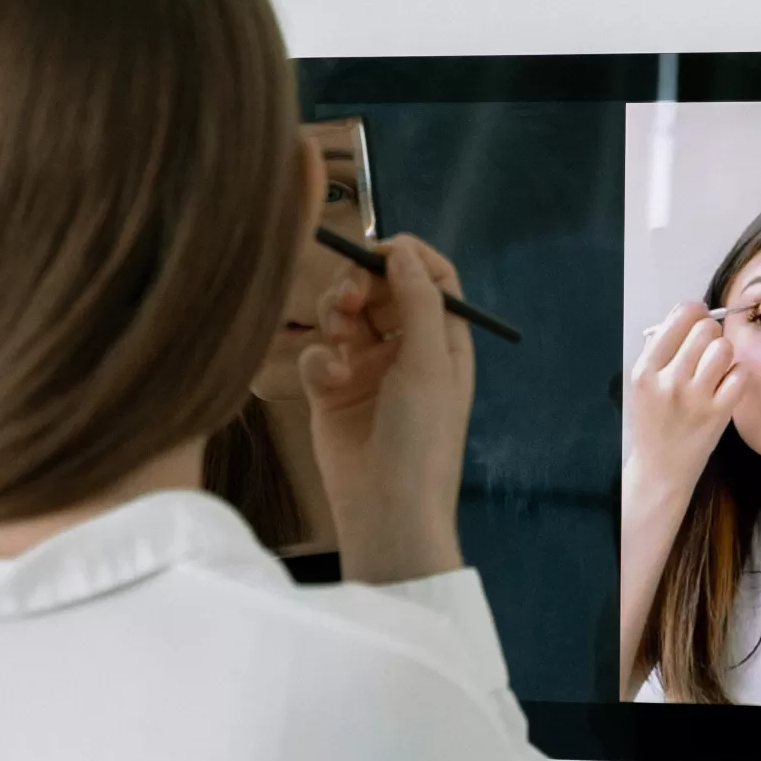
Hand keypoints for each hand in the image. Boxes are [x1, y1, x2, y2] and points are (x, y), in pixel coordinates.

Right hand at [300, 235, 474, 583]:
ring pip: (344, 314)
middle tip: (347, 296)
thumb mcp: (429, 365)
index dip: (407, 257)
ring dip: (335, 312)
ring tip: (336, 333)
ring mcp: (366, 369)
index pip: (432, 278)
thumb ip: (418, 302)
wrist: (386, 510)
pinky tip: (328, 381)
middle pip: (381, 289)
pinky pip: (318, 352)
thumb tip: (403, 250)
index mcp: (442, 341)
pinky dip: (318, 358)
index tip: (379, 251)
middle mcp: (406, 349)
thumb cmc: (421, 439)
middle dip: (361, 283)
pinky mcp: (331, 391)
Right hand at [615, 303, 742, 687]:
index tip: (698, 321)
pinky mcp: (719, 413)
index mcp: (645, 370)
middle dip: (711, 335)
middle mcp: (668, 381)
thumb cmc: (654, 425)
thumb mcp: (644, 384)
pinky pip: (740, 375)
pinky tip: (727, 388)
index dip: (695, 314)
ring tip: (716, 371)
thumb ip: (663, 348)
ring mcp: (695, 398)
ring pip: (725, 349)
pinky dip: (738, 377)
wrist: (661, 472)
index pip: (681, 316)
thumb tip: (691, 312)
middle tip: (707, 352)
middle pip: (706, 329)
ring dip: (725, 355)